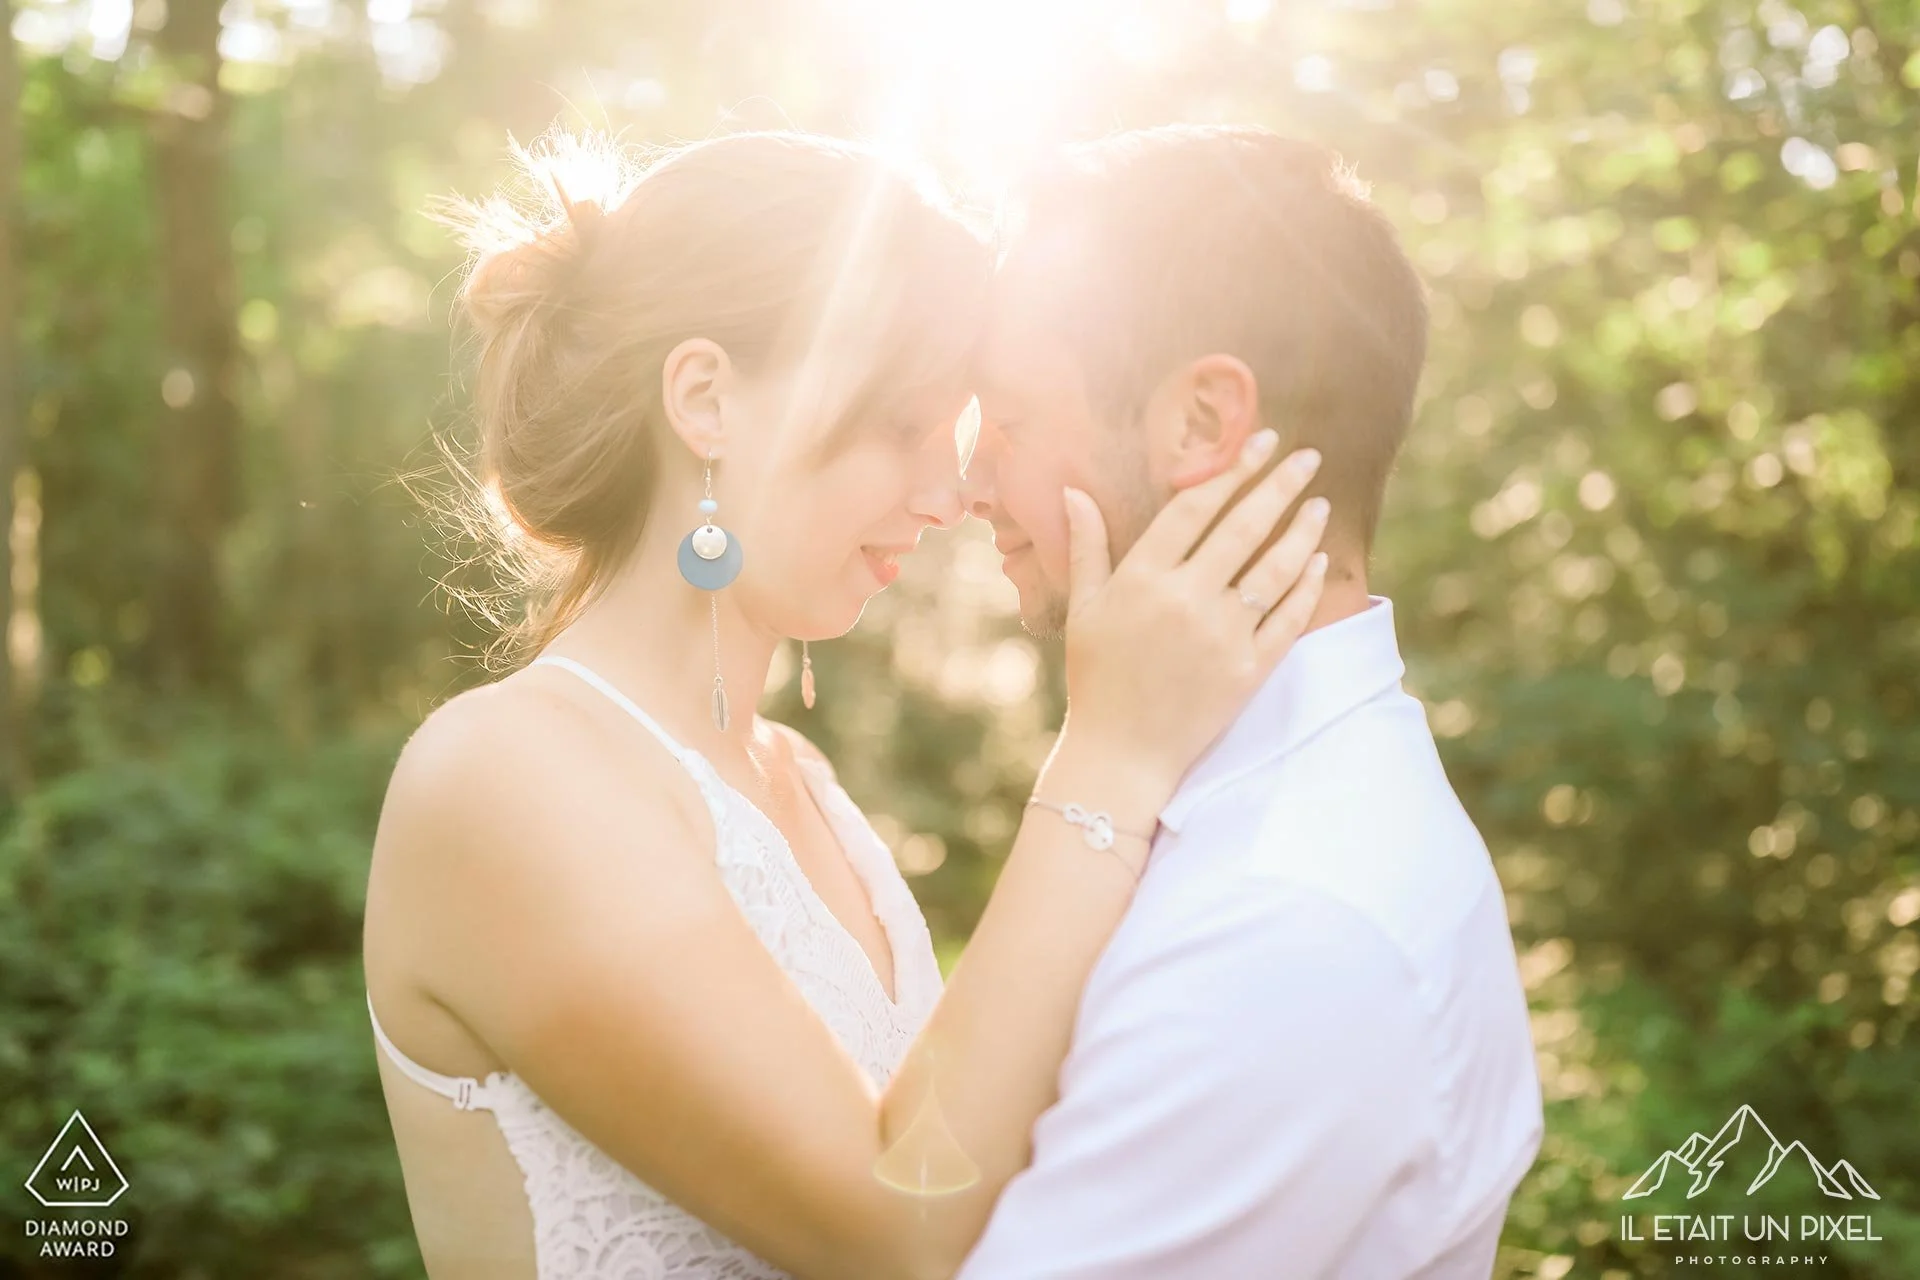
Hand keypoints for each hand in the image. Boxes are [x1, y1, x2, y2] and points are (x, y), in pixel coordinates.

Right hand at [1056, 430, 1330, 795]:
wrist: (1122, 754)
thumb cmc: (1096, 678)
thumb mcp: (1084, 609)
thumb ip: (1087, 546)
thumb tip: (1074, 490)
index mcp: (1142, 578)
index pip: (1194, 507)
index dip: (1229, 469)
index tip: (1259, 441)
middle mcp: (1186, 600)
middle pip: (1243, 527)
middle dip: (1279, 485)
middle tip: (1307, 456)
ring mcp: (1222, 636)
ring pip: (1274, 568)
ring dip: (1302, 529)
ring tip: (1320, 502)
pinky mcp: (1249, 670)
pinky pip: (1288, 619)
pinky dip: (1306, 586)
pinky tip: (1317, 559)